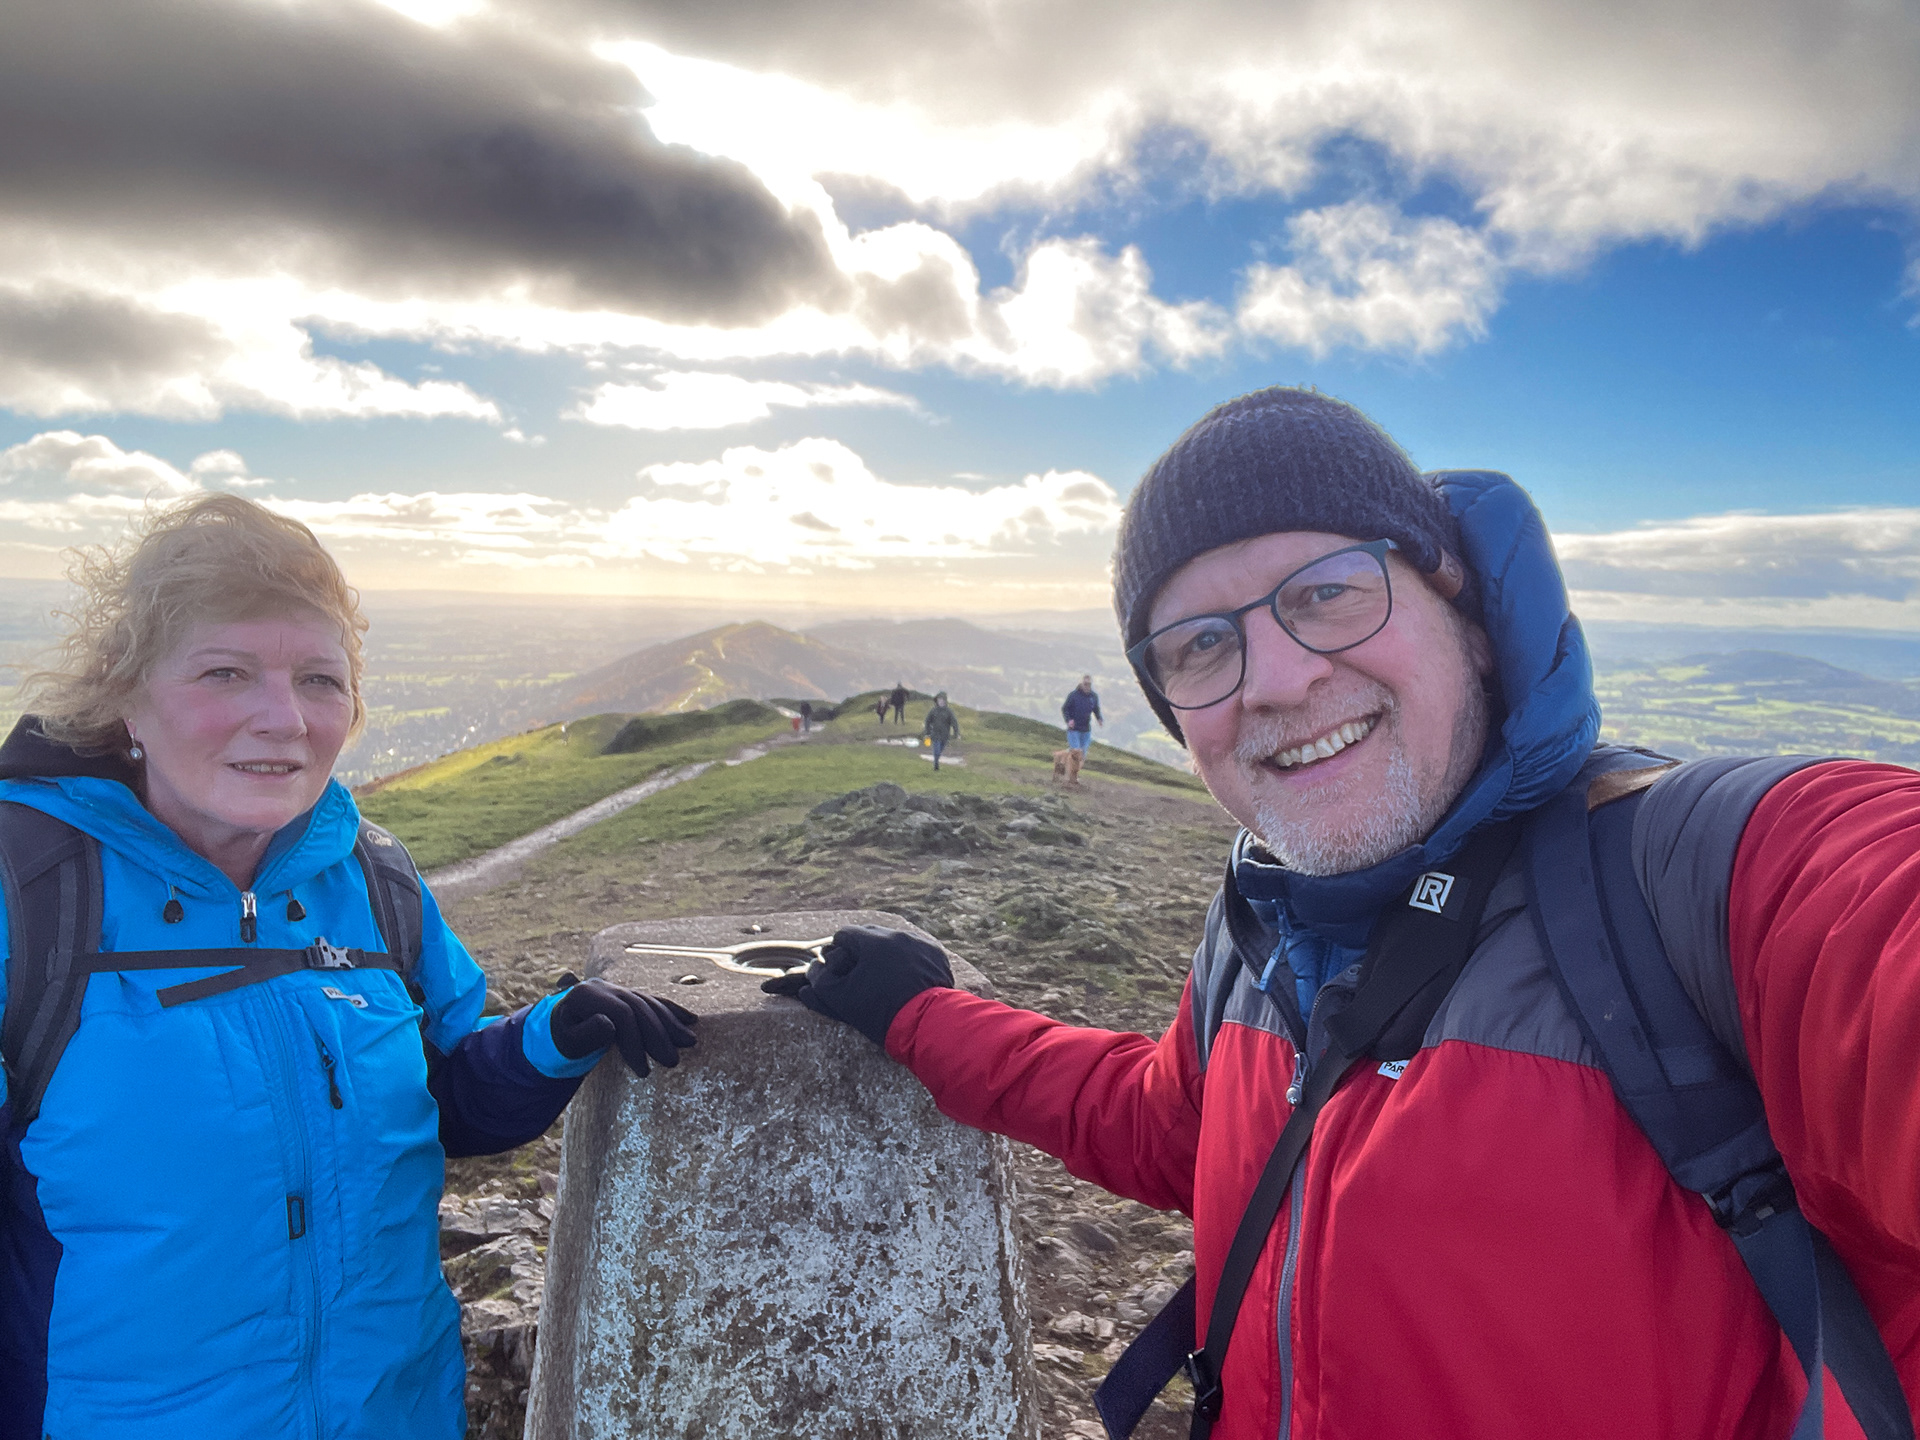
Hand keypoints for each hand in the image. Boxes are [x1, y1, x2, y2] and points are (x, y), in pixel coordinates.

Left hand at [550, 977, 697, 1076]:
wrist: (556, 1025)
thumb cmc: (560, 1039)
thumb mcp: (566, 1042)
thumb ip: (585, 1033)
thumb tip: (609, 1024)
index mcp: (586, 995)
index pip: (621, 1015)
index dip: (635, 1042)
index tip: (643, 1071)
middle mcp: (604, 987)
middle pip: (639, 1007)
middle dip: (658, 1035)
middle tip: (672, 1061)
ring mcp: (617, 989)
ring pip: (649, 1003)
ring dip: (671, 1024)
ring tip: (689, 1043)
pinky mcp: (627, 996)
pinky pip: (653, 1001)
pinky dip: (672, 1011)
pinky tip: (690, 1020)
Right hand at [760, 924, 952, 1046]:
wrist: (925, 1026)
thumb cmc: (879, 1013)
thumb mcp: (842, 1000)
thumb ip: (820, 982)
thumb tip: (812, 970)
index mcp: (873, 941)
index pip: (844, 935)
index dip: (837, 954)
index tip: (840, 971)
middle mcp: (898, 935)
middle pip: (870, 935)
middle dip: (862, 952)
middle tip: (860, 975)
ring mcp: (920, 943)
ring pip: (894, 942)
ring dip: (885, 955)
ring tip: (884, 979)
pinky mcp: (936, 954)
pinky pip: (915, 950)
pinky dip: (907, 961)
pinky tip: (905, 981)